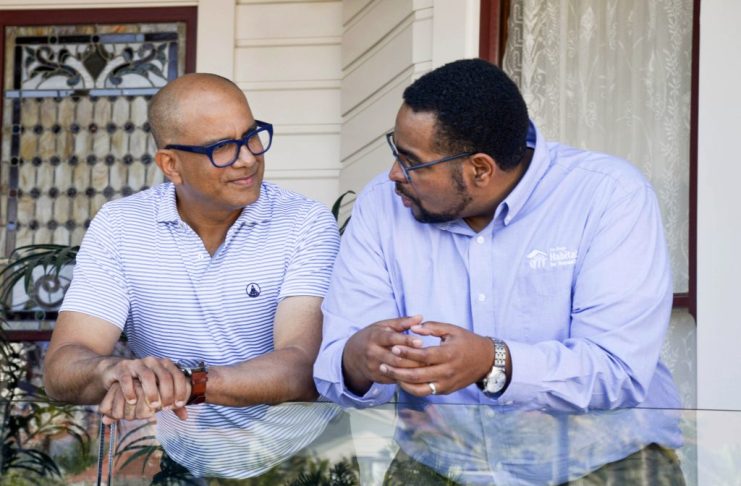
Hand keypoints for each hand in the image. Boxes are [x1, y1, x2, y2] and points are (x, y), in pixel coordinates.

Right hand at [99, 356, 189, 411]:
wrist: (117, 372)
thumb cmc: (142, 384)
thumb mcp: (158, 391)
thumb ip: (171, 402)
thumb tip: (185, 417)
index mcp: (164, 365)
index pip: (177, 375)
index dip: (180, 389)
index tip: (178, 404)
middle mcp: (152, 362)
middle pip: (164, 376)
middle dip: (167, 393)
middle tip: (165, 408)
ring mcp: (137, 364)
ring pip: (147, 376)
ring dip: (152, 392)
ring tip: (153, 406)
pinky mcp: (122, 368)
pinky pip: (127, 378)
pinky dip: (130, 391)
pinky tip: (132, 401)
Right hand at [341, 315, 424, 394]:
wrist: (352, 356)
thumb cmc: (372, 337)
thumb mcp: (383, 326)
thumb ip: (402, 322)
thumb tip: (420, 317)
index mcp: (375, 337)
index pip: (392, 339)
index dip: (406, 341)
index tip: (421, 342)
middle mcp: (373, 353)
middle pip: (396, 358)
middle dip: (414, 358)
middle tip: (430, 358)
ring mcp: (374, 367)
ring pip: (396, 370)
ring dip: (413, 369)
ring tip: (428, 367)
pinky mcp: (377, 378)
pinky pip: (395, 379)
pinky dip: (407, 378)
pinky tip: (419, 375)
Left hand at [379, 321, 494, 396]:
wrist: (486, 361)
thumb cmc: (468, 342)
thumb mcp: (452, 330)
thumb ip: (432, 328)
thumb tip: (413, 327)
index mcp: (448, 354)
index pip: (423, 356)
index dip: (407, 353)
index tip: (393, 347)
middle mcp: (446, 371)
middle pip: (417, 375)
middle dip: (398, 370)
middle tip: (383, 364)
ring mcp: (446, 384)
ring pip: (419, 388)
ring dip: (402, 382)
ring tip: (389, 374)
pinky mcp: (445, 391)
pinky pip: (425, 392)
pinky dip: (411, 388)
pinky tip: (401, 380)